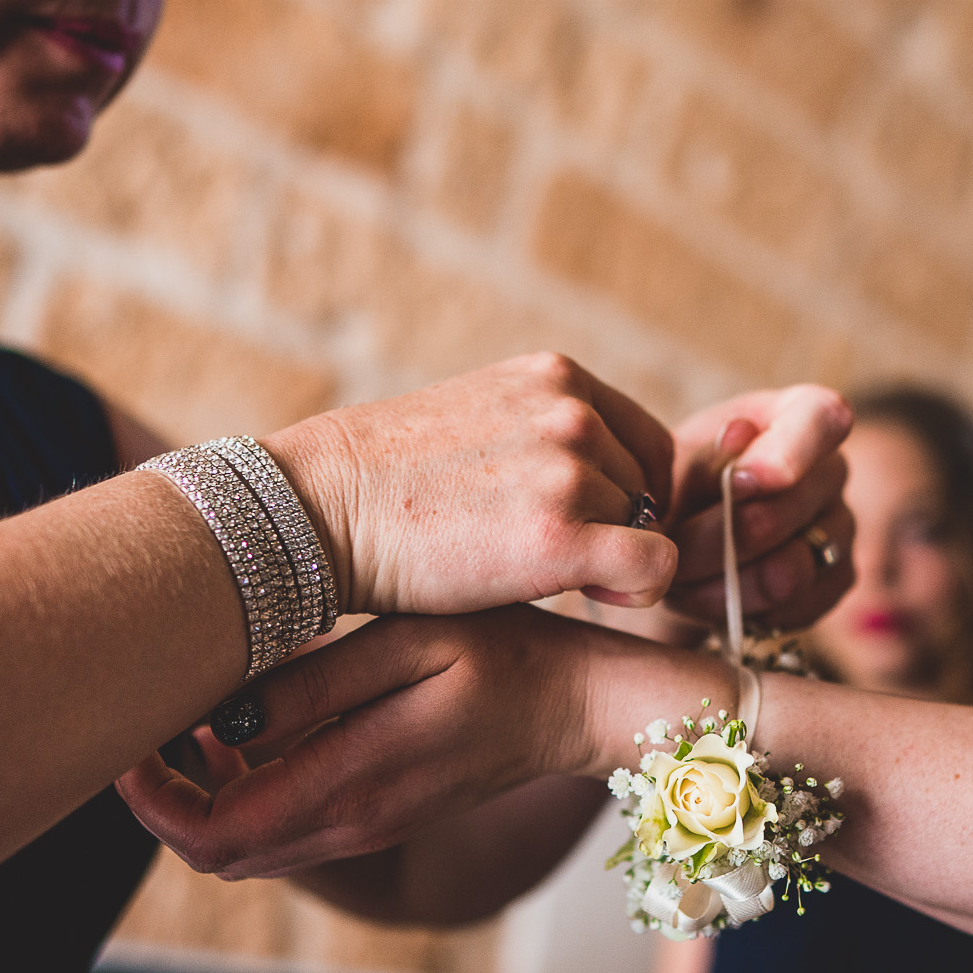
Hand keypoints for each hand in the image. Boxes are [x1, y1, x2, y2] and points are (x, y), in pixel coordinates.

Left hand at [119, 606, 730, 878]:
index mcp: (350, 786)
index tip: (123, 741)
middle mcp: (351, 824)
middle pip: (217, 851)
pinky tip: (245, 726)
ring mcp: (369, 826)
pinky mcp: (382, 813)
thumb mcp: (408, 646)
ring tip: (183, 715)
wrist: (589, 702)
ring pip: (250, 844)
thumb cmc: (510, 654)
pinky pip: (289, 825)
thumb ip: (312, 688)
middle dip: (163, 798)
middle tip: (139, 720)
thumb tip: (215, 727)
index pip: (212, 836)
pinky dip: (247, 791)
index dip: (148, 801)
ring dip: (203, 795)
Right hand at [266, 353, 677, 614]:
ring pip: (645, 529)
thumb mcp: (483, 420)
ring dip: (610, 560)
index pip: (646, 440)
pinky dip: (637, 593)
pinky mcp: (560, 536)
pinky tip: (586, 597)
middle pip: (648, 488)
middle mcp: (572, 412)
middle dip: (618, 529)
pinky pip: (653, 568)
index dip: (630, 491)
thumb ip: (547, 432)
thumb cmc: (390, 481)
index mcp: (556, 376)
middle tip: (559, 559)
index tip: (588, 524)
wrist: (319, 509)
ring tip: (542, 572)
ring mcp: (568, 471)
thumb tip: (610, 484)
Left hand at [662, 385, 855, 631]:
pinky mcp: (837, 580)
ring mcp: (842, 527)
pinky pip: (792, 608)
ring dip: (719, 581)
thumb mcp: (676, 465)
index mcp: (800, 419)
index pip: (824, 417)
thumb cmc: (680, 488)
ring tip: (681, 575)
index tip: (739, 481)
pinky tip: (711, 593)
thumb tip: (739, 433)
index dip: (787, 454)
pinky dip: (738, 610)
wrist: (679, 544)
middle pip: (785, 511)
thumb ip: (707, 457)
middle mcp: (832, 471)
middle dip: (713, 539)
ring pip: (788, 570)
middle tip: (666, 545)